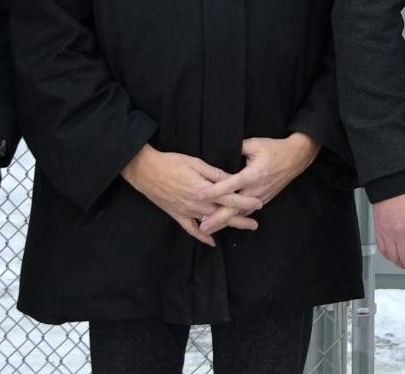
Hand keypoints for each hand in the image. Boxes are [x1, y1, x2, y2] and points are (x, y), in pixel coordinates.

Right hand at [122, 146, 262, 246]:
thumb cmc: (172, 163)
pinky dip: (202, 236)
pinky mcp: (177, 215)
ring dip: (227, 226)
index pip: (230, 198)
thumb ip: (215, 174)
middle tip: (255, 224)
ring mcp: (187, 212)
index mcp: (204, 190)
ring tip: (242, 228)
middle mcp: (197, 204)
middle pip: (223, 214)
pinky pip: (191, 229)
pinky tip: (211, 242)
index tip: (259, 204)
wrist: (146, 171)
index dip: (246, 202)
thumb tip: (231, 178)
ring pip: (211, 222)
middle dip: (241, 218)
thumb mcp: (196, 163)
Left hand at [202, 134, 318, 232]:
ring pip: (240, 213)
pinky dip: (235, 218)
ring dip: (224, 222)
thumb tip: (221, 151)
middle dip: (218, 219)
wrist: (296, 158)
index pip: (230, 185)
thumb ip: (237, 148)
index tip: (199, 195)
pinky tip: (224, 224)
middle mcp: (256, 189)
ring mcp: (260, 197)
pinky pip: (247, 211)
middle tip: (202, 227)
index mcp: (253, 174)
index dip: (214, 191)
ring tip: (208, 230)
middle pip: (234, 208)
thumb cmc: (274, 149)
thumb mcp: (255, 143)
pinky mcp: (263, 200)